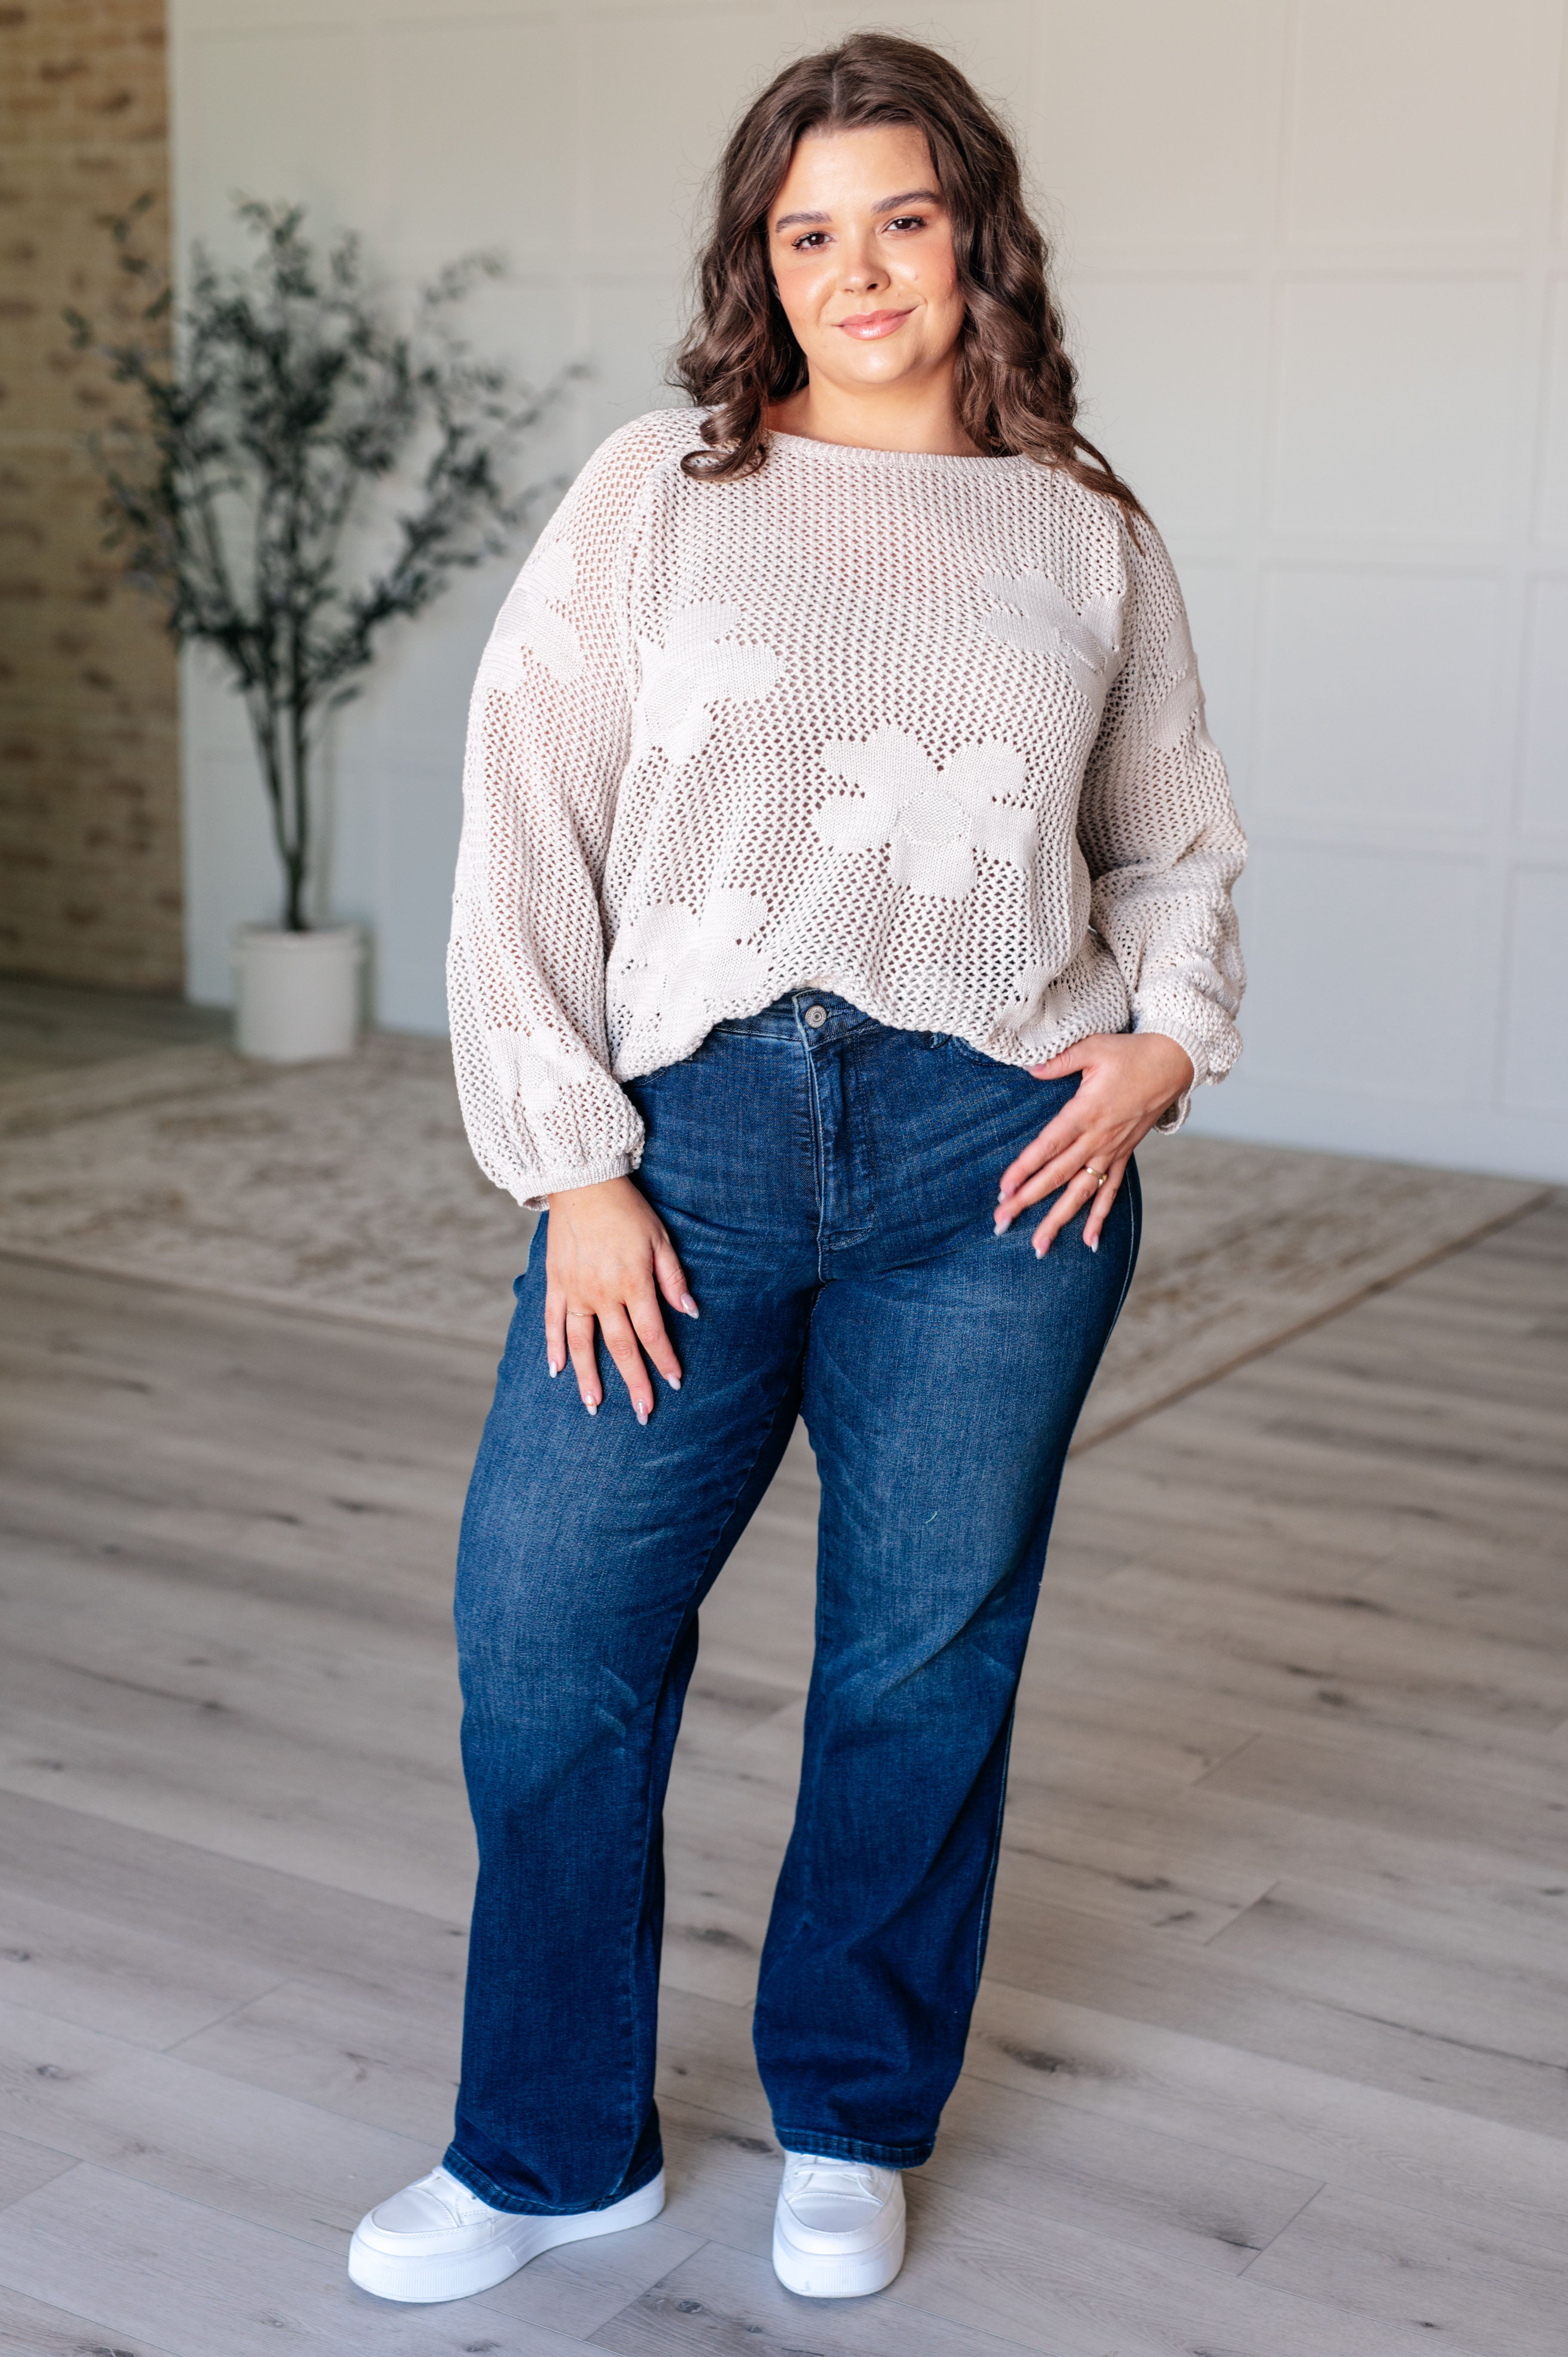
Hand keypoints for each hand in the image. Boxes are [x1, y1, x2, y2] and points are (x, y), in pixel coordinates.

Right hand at [544, 1175, 697, 1420]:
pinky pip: (552, 1322)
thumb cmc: (628, 1210)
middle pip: (621, 1347)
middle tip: (642, 1413)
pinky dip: (554, 1347)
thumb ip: (673, 1279)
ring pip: (582, 1343)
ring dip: (589, 1377)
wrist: (584, 1182)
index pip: (652, 1333)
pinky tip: (557, 1370)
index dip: (665, 1360)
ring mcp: (575, 1291)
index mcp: (634, 1283)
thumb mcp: (661, 1239)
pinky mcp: (556, 1283)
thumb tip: (691, 1313)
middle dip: (634, 1382)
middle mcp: (603, 1293)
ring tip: (594, 1406)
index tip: (675, 1383)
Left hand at [994, 1032, 1193, 1257]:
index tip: (1004, 1188)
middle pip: (1058, 1175)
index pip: (1049, 1145)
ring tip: (1038, 1247)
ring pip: (1081, 1192)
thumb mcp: (1094, 1047)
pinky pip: (1110, 1192)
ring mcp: (1112, 1150)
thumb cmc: (1131, 1053)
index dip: (1026, 1168)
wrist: (1174, 1063)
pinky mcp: (1124, 1155)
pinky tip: (1089, 1242)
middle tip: (1001, 1222)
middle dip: (1028, 1200)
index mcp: (1087, 1111)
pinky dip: (1099, 1217)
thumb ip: (1060, 1060)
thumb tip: (1031, 1069)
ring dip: (1058, 1220)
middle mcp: (1099, 1138)